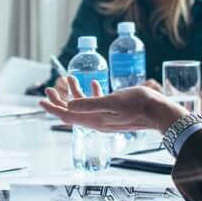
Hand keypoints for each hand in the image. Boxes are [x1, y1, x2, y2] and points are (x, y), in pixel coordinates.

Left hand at [40, 75, 186, 133]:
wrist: (161, 111)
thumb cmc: (139, 104)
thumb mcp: (112, 101)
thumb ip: (90, 104)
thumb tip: (68, 107)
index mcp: (95, 120)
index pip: (67, 116)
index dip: (53, 108)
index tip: (41, 100)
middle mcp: (99, 121)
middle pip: (72, 112)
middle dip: (59, 100)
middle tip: (50, 88)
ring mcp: (107, 118)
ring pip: (84, 106)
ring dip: (75, 93)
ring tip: (70, 79)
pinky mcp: (115, 113)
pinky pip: (98, 104)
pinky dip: (92, 93)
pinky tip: (94, 83)